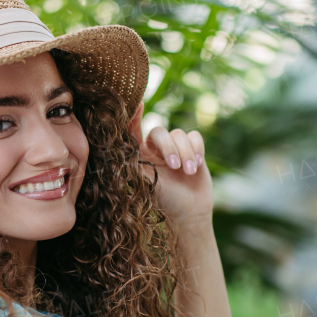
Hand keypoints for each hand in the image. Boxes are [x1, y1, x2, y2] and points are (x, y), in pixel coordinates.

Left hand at [129, 101, 213, 226]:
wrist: (190, 212)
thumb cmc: (165, 200)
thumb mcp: (146, 181)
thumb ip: (135, 161)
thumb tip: (119, 145)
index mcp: (140, 154)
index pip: (133, 130)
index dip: (133, 115)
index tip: (137, 104)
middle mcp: (156, 148)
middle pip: (160, 132)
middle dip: (169, 148)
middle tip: (175, 167)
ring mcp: (175, 148)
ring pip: (179, 134)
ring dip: (185, 152)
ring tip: (188, 172)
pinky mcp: (193, 149)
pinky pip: (195, 136)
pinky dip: (197, 149)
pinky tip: (197, 165)